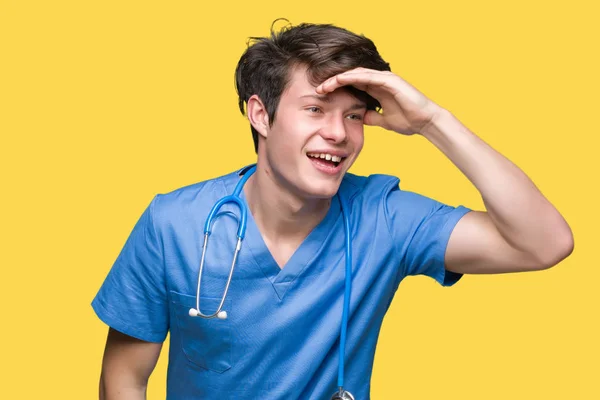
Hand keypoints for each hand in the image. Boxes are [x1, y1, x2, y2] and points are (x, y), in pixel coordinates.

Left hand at [316, 67, 444, 135]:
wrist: (425, 122)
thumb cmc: (408, 120)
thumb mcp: (382, 121)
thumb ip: (371, 117)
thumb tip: (358, 119)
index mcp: (376, 90)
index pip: (351, 85)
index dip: (336, 89)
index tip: (321, 96)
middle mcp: (378, 81)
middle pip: (350, 77)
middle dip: (332, 82)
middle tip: (316, 88)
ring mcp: (384, 79)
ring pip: (356, 74)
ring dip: (338, 78)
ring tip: (324, 85)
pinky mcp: (390, 80)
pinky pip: (367, 76)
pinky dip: (352, 77)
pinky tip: (340, 80)